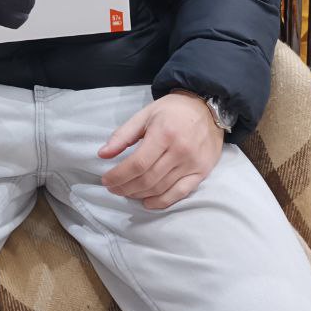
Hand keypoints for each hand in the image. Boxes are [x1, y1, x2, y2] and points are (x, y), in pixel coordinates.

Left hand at [97, 90, 224, 209]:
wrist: (207, 108)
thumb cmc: (173, 110)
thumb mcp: (145, 114)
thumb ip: (123, 135)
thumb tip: (102, 154)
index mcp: (164, 134)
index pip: (137, 164)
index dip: (119, 176)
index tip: (106, 180)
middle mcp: (180, 151)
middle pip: (148, 179)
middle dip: (126, 187)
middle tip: (113, 188)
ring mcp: (192, 164)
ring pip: (161, 188)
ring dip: (139, 195)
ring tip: (126, 192)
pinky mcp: (202, 173)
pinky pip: (180, 194)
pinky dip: (162, 202)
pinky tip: (147, 202)